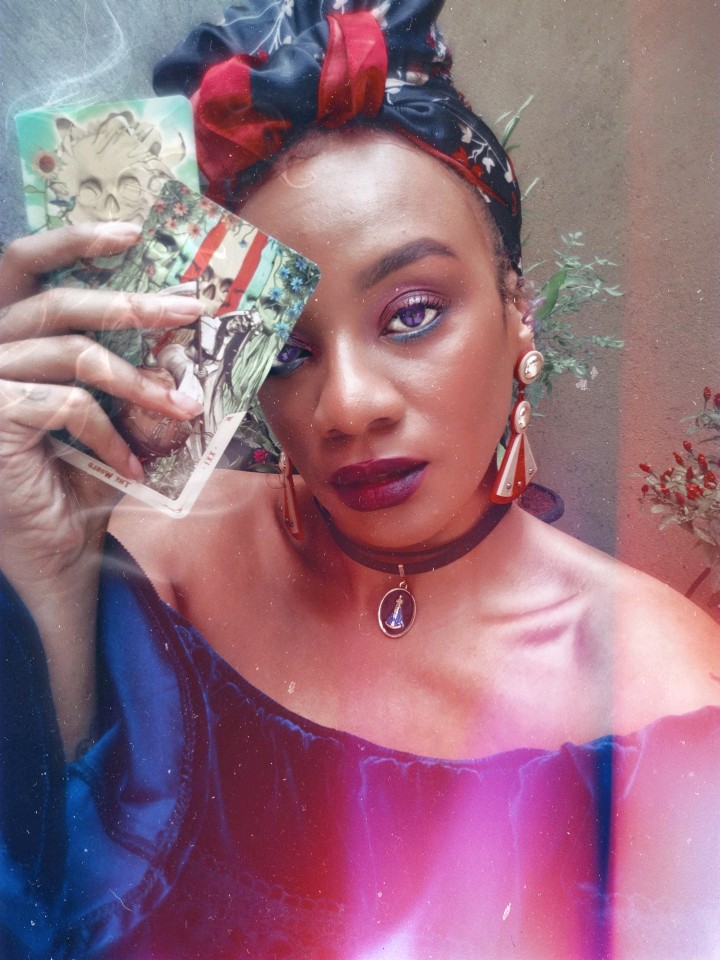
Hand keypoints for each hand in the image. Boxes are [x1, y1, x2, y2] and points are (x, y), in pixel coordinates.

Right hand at [0, 222, 204, 750]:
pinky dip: (111, 434)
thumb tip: (188, 349)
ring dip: (139, 381)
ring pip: (74, 353)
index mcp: (11, 339)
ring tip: (184, 408)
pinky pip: (69, 405)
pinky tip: (132, 468)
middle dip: (134, 302)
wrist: (44, 552)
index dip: (74, 239)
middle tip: (191, 307)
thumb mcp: (111, 420)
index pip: (25, 266)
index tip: (134, 232)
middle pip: (60, 302)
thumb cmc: (74, 482)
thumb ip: (133, 379)